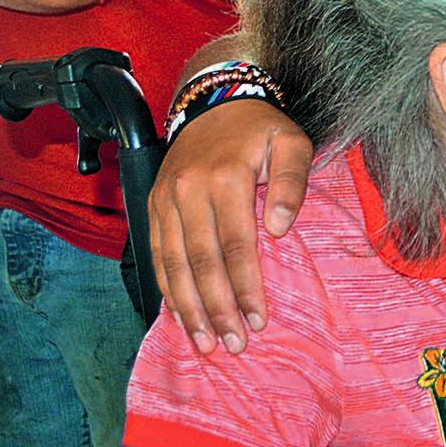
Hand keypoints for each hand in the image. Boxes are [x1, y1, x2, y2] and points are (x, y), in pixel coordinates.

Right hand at [148, 100, 311, 353]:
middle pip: (200, 261)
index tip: (258, 319)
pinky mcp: (153, 205)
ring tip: (205, 342)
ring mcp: (165, 199)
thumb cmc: (261, 128)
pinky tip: (180, 315)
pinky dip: (167, 288)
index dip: (245, 286)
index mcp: (224, 177)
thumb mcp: (292, 142)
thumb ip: (292, 182)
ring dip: (188, 308)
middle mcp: (187, 191)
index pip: (235, 244)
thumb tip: (280, 228)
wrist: (215, 101)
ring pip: (172, 263)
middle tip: (233, 344)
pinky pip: (156, 254)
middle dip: (216, 308)